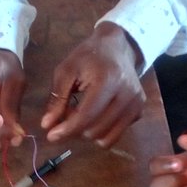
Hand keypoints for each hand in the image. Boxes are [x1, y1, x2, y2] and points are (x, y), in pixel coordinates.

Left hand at [40, 22, 144, 147]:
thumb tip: (47, 125)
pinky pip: (115, 135)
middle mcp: (127, 95)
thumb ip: (57, 99)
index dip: (67, 130)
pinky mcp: (139, 112)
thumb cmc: (88, 57)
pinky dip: (100, 132)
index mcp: (108, 80)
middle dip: (75, 129)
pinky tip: (94, 117)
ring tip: (80, 115)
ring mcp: (136, 105)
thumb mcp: (66, 71)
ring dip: (87, 132)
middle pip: (95, 130)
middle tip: (66, 115)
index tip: (51, 136)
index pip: (86, 116)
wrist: (117, 48)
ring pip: (105, 138)